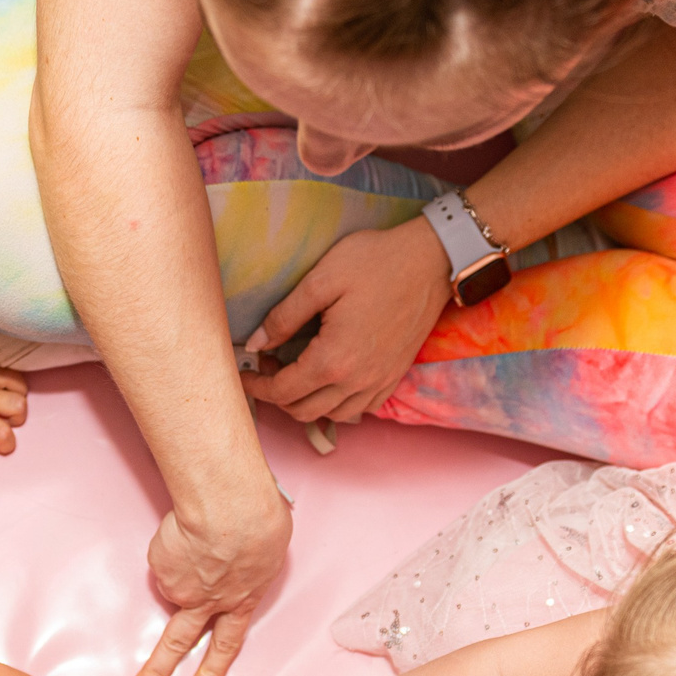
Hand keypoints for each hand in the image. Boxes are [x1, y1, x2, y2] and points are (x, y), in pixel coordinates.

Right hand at [132, 491, 292, 675]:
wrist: (230, 507)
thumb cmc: (260, 520)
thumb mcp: (270, 549)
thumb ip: (248, 566)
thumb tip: (231, 563)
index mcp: (242, 600)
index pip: (226, 645)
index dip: (211, 672)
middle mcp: (209, 602)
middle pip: (177, 644)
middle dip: (156, 673)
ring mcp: (182, 587)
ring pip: (173, 582)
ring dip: (178, 563)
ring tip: (194, 538)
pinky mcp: (162, 567)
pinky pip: (166, 553)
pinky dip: (176, 541)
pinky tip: (188, 528)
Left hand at [239, 218, 452, 425]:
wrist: (432, 260)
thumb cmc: (376, 262)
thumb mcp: (320, 280)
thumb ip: (283, 317)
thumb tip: (257, 344)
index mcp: (334, 359)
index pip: (282, 391)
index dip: (256, 385)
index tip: (243, 372)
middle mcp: (357, 381)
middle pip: (303, 411)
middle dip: (277, 395)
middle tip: (268, 364)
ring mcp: (379, 382)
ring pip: (330, 414)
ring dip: (305, 401)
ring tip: (296, 370)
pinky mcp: (394, 377)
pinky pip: (359, 409)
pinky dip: (336, 403)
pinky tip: (329, 378)